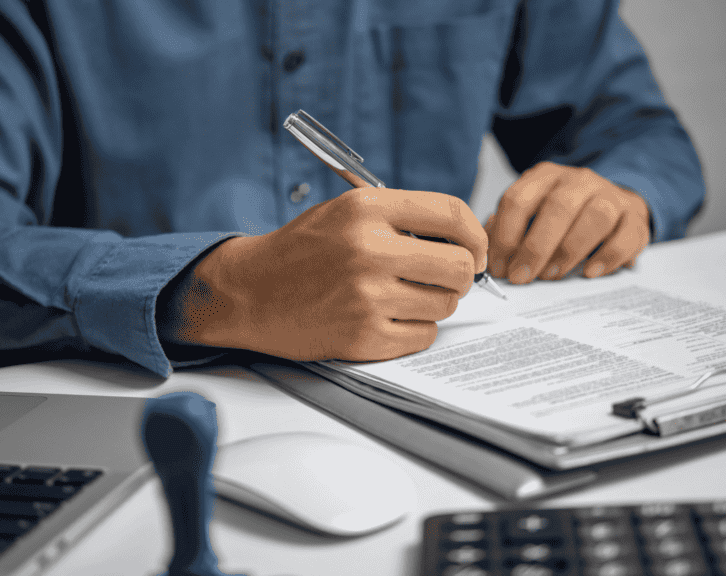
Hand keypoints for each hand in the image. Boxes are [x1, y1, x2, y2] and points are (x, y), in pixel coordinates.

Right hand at [160, 188, 486, 360]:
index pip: (453, 214)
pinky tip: (389, 318)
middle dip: (461, 275)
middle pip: (459, 267)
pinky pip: (423, 335)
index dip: (475, 236)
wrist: (249, 292)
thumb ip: (402, 218)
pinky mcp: (363, 335)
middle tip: (443, 279)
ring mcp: (366, 297)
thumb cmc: (302, 251)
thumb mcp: (347, 212)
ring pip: (445, 305)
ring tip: (403, 296)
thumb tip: (464, 241)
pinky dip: (414, 330)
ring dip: (434, 303)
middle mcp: (368, 250)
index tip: (475, 250)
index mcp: (366, 209)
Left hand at [485, 162, 650, 283]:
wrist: (612, 206)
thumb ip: (508, 229)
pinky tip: (589, 272)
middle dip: (535, 247)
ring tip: (551, 275)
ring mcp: (610, 195)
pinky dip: (607, 256)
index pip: (519, 198)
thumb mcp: (530, 214)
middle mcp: (579, 180)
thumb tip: (488, 253)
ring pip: (595, 216)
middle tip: (521, 276)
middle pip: (557, 207)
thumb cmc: (563, 216)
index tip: (499, 266)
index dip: (505, 235)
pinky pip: (625, 235)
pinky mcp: (634, 216)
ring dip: (569, 250)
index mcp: (545, 176)